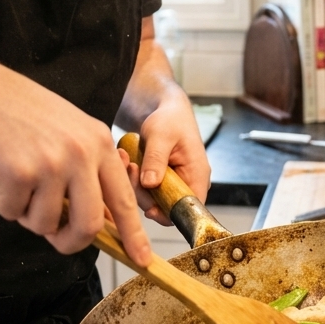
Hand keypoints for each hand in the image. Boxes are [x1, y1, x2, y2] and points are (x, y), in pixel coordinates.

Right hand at [0, 56, 151, 265]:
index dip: (133, 234)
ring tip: (17, 179)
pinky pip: (12, 213)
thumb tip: (97, 223)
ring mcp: (50, 163)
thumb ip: (88, 171)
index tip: (142, 259)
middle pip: (88, 226)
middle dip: (70, 242)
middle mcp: (81, 153)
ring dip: (27, 214)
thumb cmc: (23, 113)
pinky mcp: (18, 173)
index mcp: (99, 143)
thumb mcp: (71, 131)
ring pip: (45, 224)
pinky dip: (2, 202)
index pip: (123, 198)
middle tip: (56, 238)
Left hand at [125, 83, 209, 223]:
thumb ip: (156, 159)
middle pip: (166, 207)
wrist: (164, 110)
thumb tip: (150, 184)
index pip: (188, 209)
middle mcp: (188, 183)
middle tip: (130, 168)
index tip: (147, 207)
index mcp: (197, 175)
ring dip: (136, 185)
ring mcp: (174, 184)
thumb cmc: (169, 119)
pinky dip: (134, 180)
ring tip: (127, 160)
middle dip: (144, 193)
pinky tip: (127, 162)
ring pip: (152, 200)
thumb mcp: (161, 135)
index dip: (168, 214)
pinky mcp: (161, 182)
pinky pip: (146, 191)